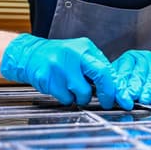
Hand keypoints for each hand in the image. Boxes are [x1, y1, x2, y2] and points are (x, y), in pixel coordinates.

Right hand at [0, 34, 116, 107]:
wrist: (30, 54)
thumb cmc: (59, 56)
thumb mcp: (80, 54)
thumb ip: (96, 67)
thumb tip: (115, 86)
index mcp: (85, 48)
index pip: (106, 68)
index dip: (115, 86)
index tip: (120, 98)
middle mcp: (74, 54)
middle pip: (100, 76)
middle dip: (106, 94)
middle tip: (106, 102)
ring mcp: (60, 67)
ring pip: (82, 93)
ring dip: (80, 97)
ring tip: (72, 88)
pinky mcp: (48, 78)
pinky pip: (66, 98)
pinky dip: (66, 98)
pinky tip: (61, 88)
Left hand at [112, 50, 150, 109]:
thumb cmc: (140, 75)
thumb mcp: (126, 76)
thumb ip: (117, 85)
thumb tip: (106, 98)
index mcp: (128, 58)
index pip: (123, 71)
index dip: (121, 85)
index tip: (118, 97)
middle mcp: (142, 58)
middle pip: (137, 73)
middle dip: (133, 87)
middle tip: (130, 98)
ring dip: (146, 91)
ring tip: (143, 100)